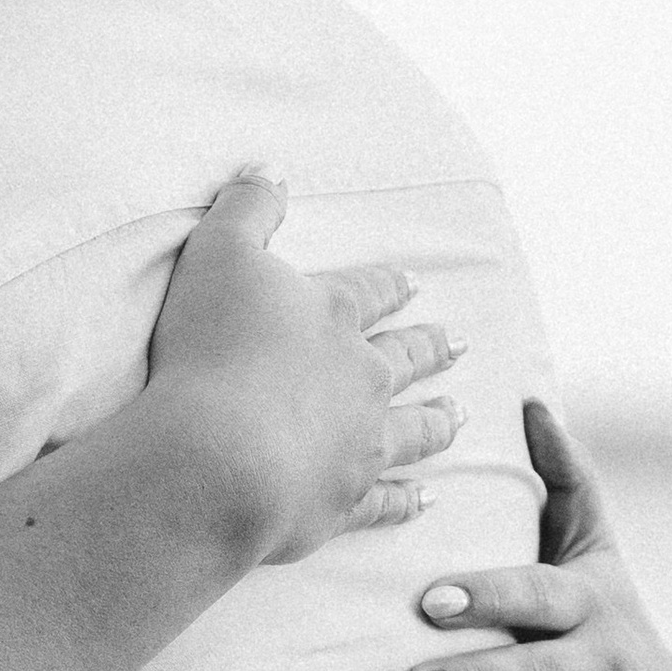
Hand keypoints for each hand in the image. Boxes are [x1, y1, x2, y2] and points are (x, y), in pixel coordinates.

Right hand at [147, 176, 465, 565]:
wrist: (214, 457)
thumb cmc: (210, 350)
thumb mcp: (218, 255)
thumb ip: (247, 207)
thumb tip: (270, 167)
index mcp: (335, 316)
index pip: (372, 292)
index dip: (391, 286)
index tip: (415, 284)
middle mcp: (361, 379)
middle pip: (406, 359)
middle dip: (430, 348)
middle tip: (458, 344)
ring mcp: (359, 444)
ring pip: (414, 429)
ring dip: (437, 421)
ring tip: (461, 415)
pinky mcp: (344, 502)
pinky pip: (386, 503)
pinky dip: (407, 502)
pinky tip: (427, 501)